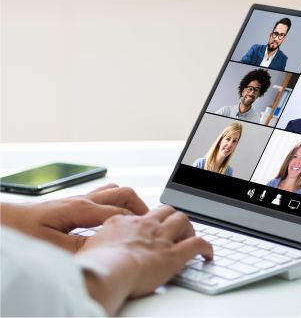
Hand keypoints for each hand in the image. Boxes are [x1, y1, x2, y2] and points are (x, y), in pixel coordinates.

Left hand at [0, 184, 148, 251]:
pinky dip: (116, 203)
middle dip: (141, 206)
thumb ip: (83, 246)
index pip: (121, 213)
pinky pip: (104, 196)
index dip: (138, 223)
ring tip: (136, 218)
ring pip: (114, 191)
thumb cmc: (22, 232)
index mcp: (82, 209)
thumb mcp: (53, 246)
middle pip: (123, 194)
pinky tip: (114, 218)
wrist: (5, 221)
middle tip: (149, 222)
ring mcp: (80, 199)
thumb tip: (106, 246)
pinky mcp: (74, 203)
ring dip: (129, 202)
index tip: (150, 233)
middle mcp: (84, 200)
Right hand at [77, 206, 212, 314]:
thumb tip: (88, 253)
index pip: (140, 216)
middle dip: (171, 218)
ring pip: (182, 220)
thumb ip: (93, 247)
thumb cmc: (93, 264)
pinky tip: (208, 254)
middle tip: (174, 229)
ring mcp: (161, 237)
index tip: (148, 229)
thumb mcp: (86, 249)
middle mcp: (144, 225)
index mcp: (123, 223)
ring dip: (188, 228)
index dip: (147, 222)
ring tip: (189, 237)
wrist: (107, 269)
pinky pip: (198, 244)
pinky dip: (206, 247)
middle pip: (165, 211)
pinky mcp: (174, 254)